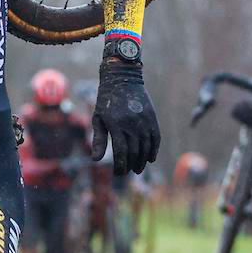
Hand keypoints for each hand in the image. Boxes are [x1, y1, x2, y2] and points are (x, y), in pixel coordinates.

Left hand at [93, 59, 159, 174]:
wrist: (122, 79)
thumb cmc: (106, 100)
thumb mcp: (99, 119)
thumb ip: (99, 140)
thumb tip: (95, 160)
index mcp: (116, 125)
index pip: (121, 152)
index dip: (121, 165)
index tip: (118, 173)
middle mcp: (132, 124)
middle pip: (134, 152)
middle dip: (131, 165)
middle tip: (127, 172)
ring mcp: (144, 121)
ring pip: (146, 147)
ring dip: (142, 161)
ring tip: (138, 169)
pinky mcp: (152, 118)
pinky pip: (156, 138)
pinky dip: (154, 150)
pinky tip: (150, 158)